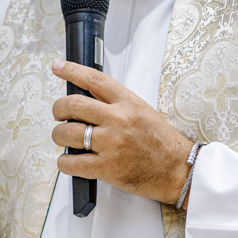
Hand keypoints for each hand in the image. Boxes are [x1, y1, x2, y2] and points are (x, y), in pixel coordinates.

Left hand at [50, 60, 194, 204]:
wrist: (178, 169)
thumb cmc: (162, 143)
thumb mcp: (142, 111)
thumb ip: (115, 103)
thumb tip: (87, 96)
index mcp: (128, 103)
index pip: (94, 79)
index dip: (71, 71)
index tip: (59, 68)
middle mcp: (118, 120)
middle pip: (73, 105)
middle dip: (59, 109)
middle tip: (59, 114)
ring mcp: (111, 144)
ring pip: (67, 133)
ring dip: (59, 136)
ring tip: (64, 139)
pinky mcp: (107, 168)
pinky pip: (72, 163)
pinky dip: (65, 162)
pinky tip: (69, 160)